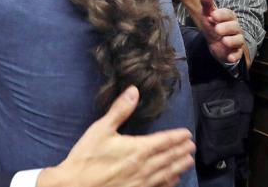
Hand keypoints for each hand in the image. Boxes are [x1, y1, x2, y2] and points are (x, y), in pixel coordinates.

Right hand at [37, 86, 194, 186]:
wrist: (74, 186)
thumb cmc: (87, 157)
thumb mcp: (101, 129)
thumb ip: (120, 110)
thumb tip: (133, 90)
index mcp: (138, 149)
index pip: (164, 141)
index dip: (177, 137)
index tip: (187, 134)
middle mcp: (145, 167)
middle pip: (169, 158)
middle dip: (181, 151)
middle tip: (192, 146)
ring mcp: (142, 183)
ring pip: (167, 173)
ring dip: (179, 166)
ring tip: (189, 161)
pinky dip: (169, 183)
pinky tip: (174, 180)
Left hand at [196, 0, 244, 64]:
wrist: (216, 43)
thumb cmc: (213, 26)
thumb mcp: (208, 15)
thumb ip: (207, 3)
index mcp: (228, 18)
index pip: (228, 14)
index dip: (222, 15)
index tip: (212, 15)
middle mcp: (234, 28)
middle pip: (235, 27)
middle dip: (226, 27)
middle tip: (217, 29)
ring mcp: (236, 40)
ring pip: (238, 40)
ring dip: (232, 41)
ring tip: (224, 41)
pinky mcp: (235, 52)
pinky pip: (237, 54)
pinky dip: (234, 56)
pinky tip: (229, 56)